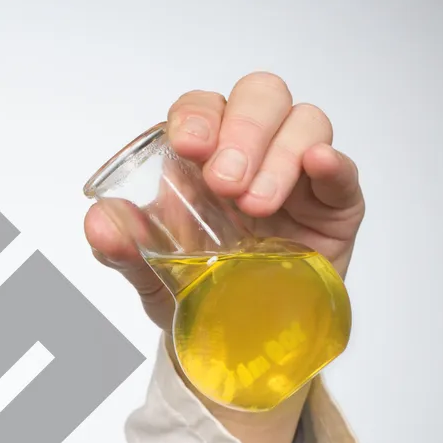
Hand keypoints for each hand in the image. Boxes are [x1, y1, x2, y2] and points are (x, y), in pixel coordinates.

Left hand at [83, 73, 364, 442]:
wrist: (238, 346)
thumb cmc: (198, 292)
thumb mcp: (152, 276)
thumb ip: (123, 249)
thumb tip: (99, 222)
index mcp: (203, 155)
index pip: (203, 107)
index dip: (197, 115)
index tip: (189, 145)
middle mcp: (253, 152)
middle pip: (260, 97)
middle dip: (243, 129)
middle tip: (224, 183)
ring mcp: (298, 176)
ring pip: (305, 123)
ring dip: (279, 155)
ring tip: (257, 206)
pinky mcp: (335, 207)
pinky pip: (343, 173)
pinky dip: (334, 163)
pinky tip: (319, 165)